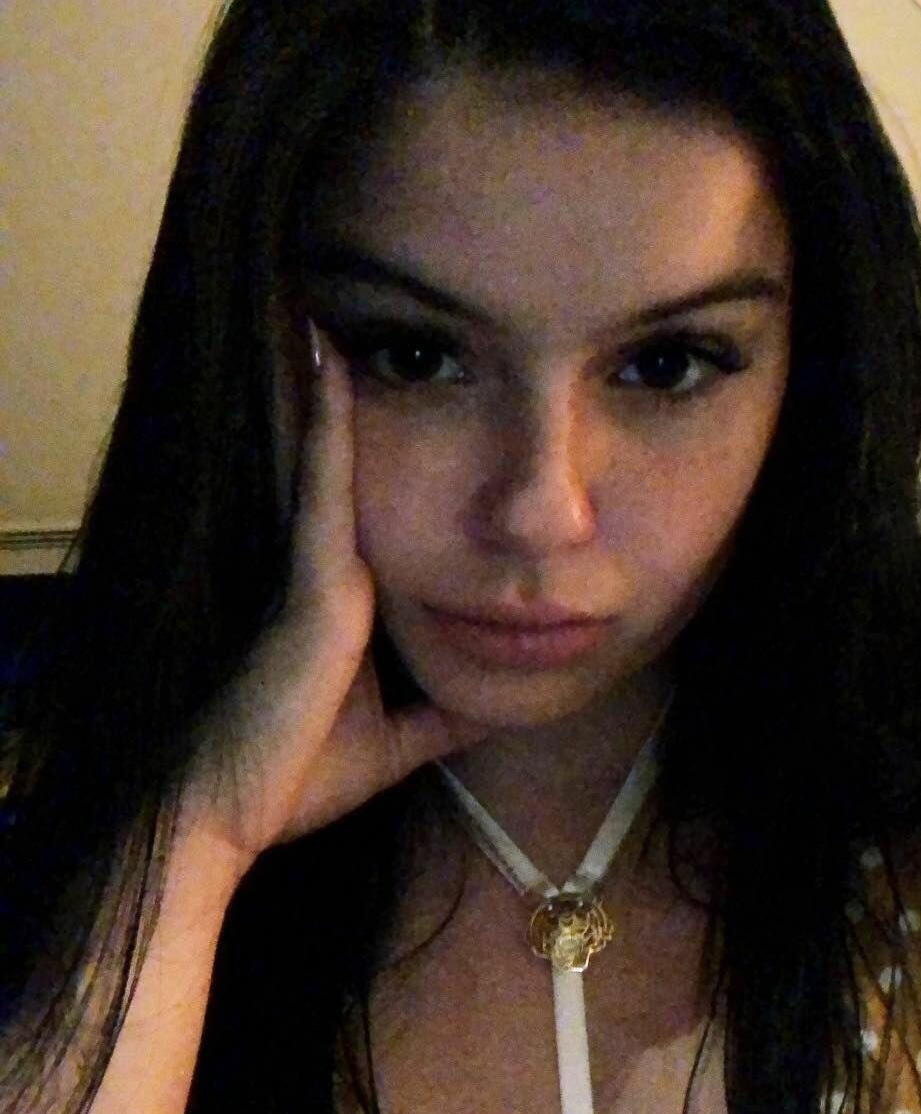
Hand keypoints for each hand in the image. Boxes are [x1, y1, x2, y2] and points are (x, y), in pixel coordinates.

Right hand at [175, 322, 489, 877]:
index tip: (379, 383)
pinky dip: (328, 419)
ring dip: (326, 384)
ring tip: (327, 302)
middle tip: (333, 314)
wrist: (229, 811)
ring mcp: (316, 570)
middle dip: (335, 398)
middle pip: (336, 464)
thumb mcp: (397, 741)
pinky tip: (328, 355)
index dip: (360, 442)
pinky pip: (325, 481)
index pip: (361, 505)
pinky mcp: (314, 582)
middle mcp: (327, 571)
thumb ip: (442, 716)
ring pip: (325, 454)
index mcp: (343, 602)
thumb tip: (498, 707)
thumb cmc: (294, 776)